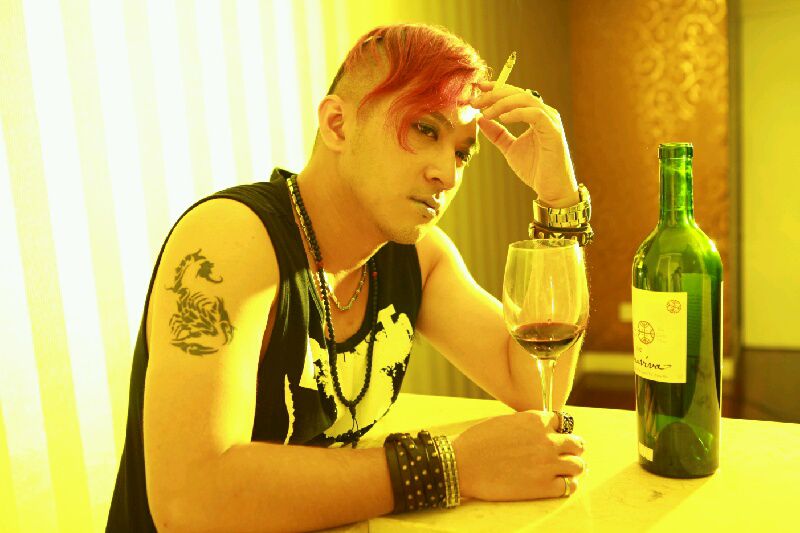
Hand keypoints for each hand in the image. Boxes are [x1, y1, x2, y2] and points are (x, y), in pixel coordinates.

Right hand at [451, 410, 585, 500]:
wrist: (463, 464)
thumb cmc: (478, 442)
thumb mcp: (505, 422)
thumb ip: (526, 425)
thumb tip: (538, 430)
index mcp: (536, 421)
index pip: (562, 422)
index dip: (557, 430)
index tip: (553, 437)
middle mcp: (547, 440)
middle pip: (577, 444)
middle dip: (571, 448)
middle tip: (563, 454)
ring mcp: (548, 464)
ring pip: (578, 465)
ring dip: (572, 467)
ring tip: (562, 471)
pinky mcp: (544, 487)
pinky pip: (569, 486)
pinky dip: (566, 485)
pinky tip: (557, 484)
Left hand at [470, 80, 578, 206]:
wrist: (551, 190)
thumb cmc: (535, 169)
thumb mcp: (509, 148)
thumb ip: (496, 134)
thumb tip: (480, 119)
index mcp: (536, 115)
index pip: (515, 94)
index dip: (496, 88)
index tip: (478, 89)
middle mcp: (545, 114)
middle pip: (518, 93)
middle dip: (494, 95)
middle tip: (475, 102)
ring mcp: (551, 121)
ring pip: (526, 99)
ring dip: (502, 103)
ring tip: (485, 112)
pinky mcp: (553, 132)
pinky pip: (535, 114)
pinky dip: (518, 113)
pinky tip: (502, 118)